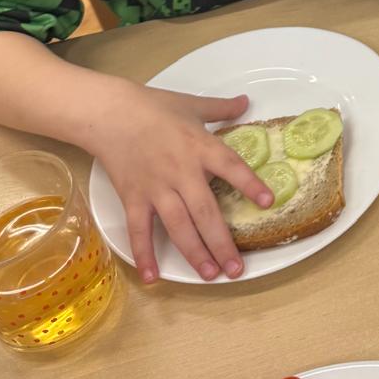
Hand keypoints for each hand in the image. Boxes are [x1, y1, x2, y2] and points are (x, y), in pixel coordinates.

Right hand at [85, 80, 273, 282]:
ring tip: (211, 275)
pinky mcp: (133, 197)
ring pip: (178, 226)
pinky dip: (144, 254)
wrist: (110, 113)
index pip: (231, 167)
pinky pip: (139, 230)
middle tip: (236, 269)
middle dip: (222, 243)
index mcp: (200, 147)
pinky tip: (153, 277)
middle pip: (205, 212)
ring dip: (195, 253)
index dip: (250, 184)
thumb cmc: (154, 106)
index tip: (268, 202)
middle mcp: (181, 172)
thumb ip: (222, 108)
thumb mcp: (193, 104)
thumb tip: (247, 101)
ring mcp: (156, 188)